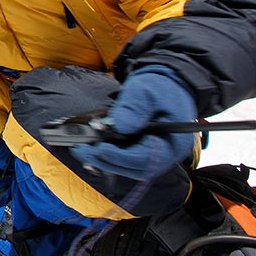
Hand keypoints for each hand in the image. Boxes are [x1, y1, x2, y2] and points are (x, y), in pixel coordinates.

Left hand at [71, 65, 196, 180]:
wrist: (164, 87)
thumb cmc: (159, 88)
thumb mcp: (146, 91)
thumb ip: (134, 107)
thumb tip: (120, 125)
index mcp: (173, 142)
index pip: (148, 159)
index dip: (122, 157)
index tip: (101, 149)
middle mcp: (165, 154)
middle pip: (135, 168)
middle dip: (106, 160)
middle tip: (82, 150)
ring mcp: (154, 156)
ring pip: (128, 168)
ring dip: (104, 161)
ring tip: (82, 150)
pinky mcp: (142, 152)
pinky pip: (125, 161)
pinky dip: (108, 157)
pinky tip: (91, 149)